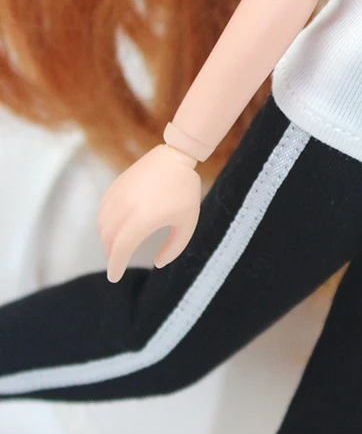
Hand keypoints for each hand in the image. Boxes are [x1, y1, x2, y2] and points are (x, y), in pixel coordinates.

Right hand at [96, 144, 201, 282]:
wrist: (176, 156)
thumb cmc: (185, 191)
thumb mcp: (187, 223)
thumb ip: (174, 248)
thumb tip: (157, 263)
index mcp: (143, 220)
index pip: (121, 250)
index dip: (115, 266)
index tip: (114, 277)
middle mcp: (125, 208)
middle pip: (108, 240)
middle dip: (111, 255)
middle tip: (118, 263)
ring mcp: (117, 196)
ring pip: (101, 226)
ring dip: (105, 241)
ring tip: (117, 247)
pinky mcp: (115, 186)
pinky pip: (102, 211)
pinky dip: (103, 224)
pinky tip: (113, 229)